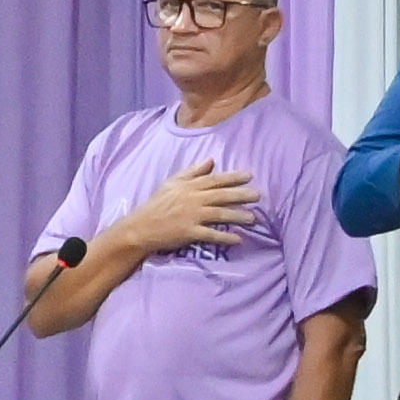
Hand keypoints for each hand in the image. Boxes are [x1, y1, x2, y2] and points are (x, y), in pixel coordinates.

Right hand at [107, 162, 260, 261]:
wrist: (141, 227)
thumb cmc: (157, 204)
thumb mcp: (173, 182)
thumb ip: (193, 171)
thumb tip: (211, 160)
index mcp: (190, 186)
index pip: (215, 179)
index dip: (233, 177)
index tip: (250, 176)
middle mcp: (193, 199)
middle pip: (221, 195)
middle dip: (241, 195)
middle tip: (258, 196)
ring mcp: (192, 216)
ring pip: (219, 214)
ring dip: (237, 216)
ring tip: (253, 218)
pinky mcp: (189, 232)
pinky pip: (211, 235)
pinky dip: (225, 237)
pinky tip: (238, 239)